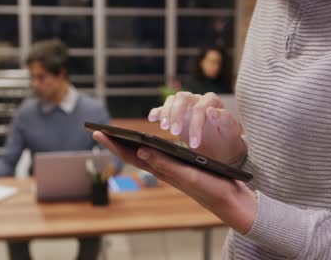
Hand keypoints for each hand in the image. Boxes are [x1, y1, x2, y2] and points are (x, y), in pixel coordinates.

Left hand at [93, 131, 256, 233]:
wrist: (232, 200)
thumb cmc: (212, 188)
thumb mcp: (188, 175)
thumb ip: (166, 164)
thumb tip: (141, 150)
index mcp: (163, 171)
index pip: (132, 156)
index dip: (114, 145)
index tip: (98, 133)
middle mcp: (164, 169)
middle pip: (134, 153)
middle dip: (117, 142)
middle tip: (100, 131)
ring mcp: (173, 168)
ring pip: (146, 153)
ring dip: (130, 144)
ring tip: (119, 135)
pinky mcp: (182, 166)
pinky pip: (160, 153)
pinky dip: (149, 145)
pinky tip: (149, 142)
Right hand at [148, 92, 245, 164]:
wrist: (221, 148)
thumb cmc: (227, 139)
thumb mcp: (231, 132)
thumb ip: (225, 119)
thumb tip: (211, 111)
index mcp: (212, 101)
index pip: (200, 107)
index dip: (196, 124)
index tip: (195, 143)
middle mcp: (197, 100)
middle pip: (182, 98)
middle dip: (177, 114)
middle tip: (174, 132)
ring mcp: (185, 106)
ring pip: (172, 101)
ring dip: (167, 113)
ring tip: (165, 129)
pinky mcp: (175, 114)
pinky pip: (163, 108)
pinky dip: (157, 112)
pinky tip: (152, 118)